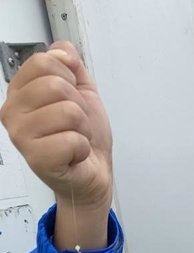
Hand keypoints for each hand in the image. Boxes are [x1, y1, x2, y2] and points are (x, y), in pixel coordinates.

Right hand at [0, 42, 112, 247]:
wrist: (94, 173)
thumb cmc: (84, 138)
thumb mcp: (82, 91)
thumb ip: (71, 64)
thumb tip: (62, 51)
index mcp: (20, 91)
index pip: (43, 61)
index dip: (69, 78)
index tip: (70, 98)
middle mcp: (13, 111)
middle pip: (56, 85)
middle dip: (79, 106)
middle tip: (75, 125)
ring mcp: (21, 136)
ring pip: (67, 111)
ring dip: (82, 128)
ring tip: (75, 139)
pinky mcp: (36, 158)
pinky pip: (72, 139)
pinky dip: (82, 148)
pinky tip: (74, 155)